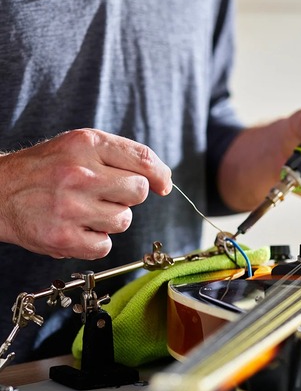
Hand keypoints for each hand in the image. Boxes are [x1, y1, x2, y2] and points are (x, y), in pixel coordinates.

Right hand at [0, 129, 171, 258]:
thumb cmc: (46, 168)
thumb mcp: (79, 145)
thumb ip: (122, 156)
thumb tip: (163, 181)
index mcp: (86, 144)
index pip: (144, 159)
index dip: (160, 175)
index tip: (162, 185)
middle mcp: (79, 174)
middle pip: (138, 191)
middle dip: (128, 196)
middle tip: (105, 194)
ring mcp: (70, 207)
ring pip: (124, 220)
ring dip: (111, 218)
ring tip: (85, 209)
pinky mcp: (63, 238)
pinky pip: (105, 246)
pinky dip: (96, 241)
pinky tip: (77, 227)